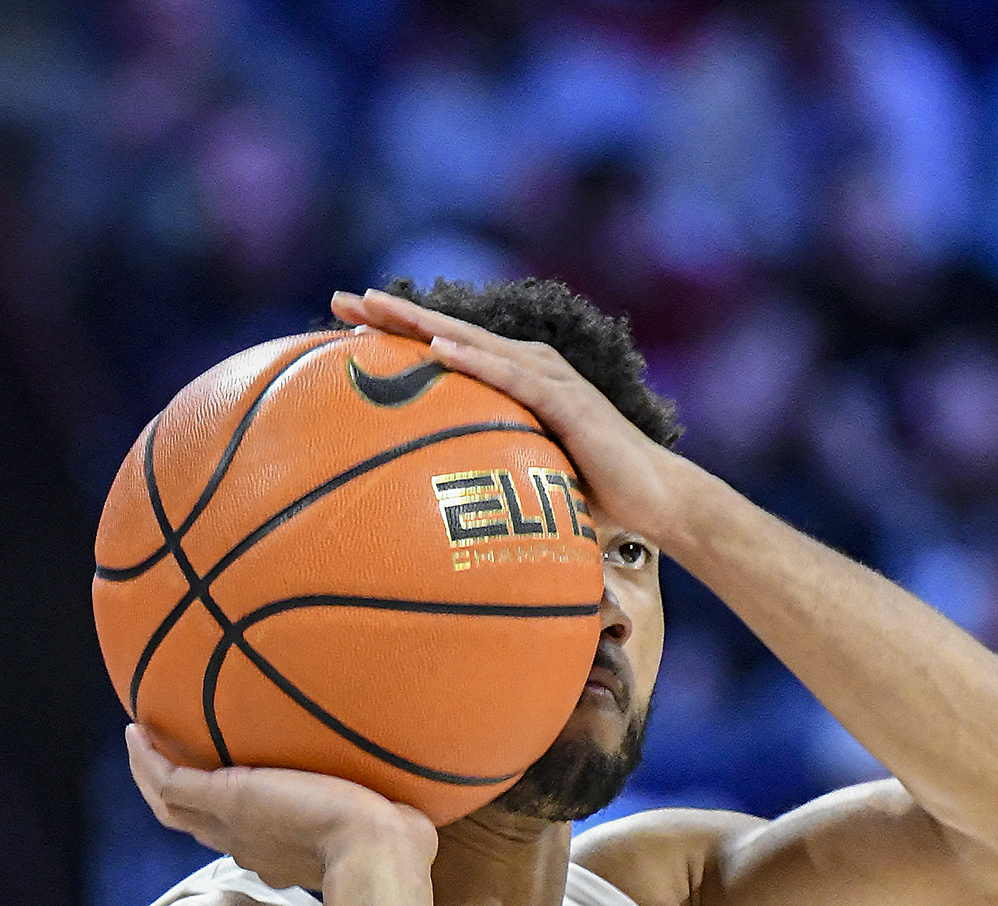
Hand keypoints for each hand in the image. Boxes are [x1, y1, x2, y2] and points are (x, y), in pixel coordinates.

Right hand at [126, 725, 437, 889]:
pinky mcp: (222, 799)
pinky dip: (146, 760)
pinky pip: (166, 781)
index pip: (244, 839)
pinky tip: (135, 731)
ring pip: (172, 806)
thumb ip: (387, 820)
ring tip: (139, 743)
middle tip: (165, 766)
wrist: (377, 854)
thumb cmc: (395, 845)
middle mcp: (249, 845)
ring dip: (151, 776)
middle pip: (197, 826)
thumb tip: (413, 815)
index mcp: (282, 854)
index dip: (228, 822)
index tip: (225, 797)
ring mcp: (231, 825)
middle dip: (180, 800)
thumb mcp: (385, 828)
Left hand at [330, 288, 688, 545]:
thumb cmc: (595, 495)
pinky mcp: (568, 402)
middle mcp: (529, 368)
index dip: (397, 332)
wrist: (656, 500)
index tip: (345, 321)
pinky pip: (512, 378)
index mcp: (515, 381)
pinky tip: (439, 349)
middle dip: (394, 313)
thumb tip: (441, 515)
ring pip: (474, 343)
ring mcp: (549, 380)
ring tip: (376, 310)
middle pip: (449, 332)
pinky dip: (475, 361)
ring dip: (425, 324)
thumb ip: (493, 479)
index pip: (447, 349)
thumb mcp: (530, 481)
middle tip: (340, 298)